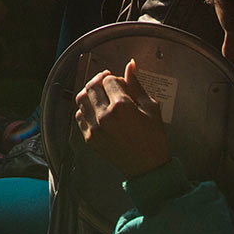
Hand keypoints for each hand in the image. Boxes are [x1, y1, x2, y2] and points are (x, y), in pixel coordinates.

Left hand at [75, 58, 170, 177]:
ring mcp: (95, 128)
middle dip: (99, 81)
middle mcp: (104, 116)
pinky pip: (79, 116)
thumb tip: (130, 65)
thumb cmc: (153, 139)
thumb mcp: (151, 108)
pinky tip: (97, 111)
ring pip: (81, 99)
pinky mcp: (90, 138)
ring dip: (90, 93)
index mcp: (121, 106)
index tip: (120, 83)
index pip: (108, 79)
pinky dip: (85, 109)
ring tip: (101, 96)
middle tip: (108, 84)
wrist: (147, 168)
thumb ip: (136, 85)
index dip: (114, 78)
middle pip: (91, 86)